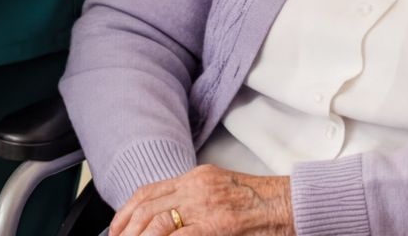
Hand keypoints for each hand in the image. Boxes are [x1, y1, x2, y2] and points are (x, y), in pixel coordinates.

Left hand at [112, 166, 293, 235]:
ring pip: (158, 223)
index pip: (149, 191)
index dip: (126, 212)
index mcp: (196, 177)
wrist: (290, 204)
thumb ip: (194, 201)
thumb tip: (168, 224)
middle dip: (128, 230)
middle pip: (148, 207)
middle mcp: (197, 186)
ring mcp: (206, 205)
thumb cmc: (261, 204)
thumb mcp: (220, 192)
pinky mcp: (217, 225)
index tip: (117, 229)